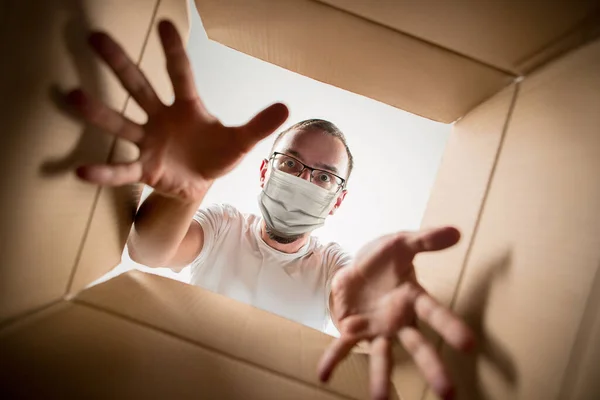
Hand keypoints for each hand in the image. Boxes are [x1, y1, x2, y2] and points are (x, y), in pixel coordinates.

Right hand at [66, 20, 288, 200]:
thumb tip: (286, 107)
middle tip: (96, 37)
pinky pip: (121, 169)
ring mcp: (149, 143)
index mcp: (187, 107)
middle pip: (139, 87)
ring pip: (122, 124)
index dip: (174, 51)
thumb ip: (258, 125)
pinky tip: (80, 170)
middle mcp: (161, 119)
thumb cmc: (215, 156)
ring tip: (71, 97)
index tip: (166, 24)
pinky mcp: (144, 169)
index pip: (180, 74)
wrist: (200, 184)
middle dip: (119, 64)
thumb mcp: (239, 141)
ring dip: (99, 112)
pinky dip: (104, 171)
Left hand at [321, 227, 474, 399]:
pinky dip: (333, 359)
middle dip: (432, 367)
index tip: (469, 345)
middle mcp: (398, 320)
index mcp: (412, 298)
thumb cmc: (385, 258)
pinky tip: (323, 374)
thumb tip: (456, 231)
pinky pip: (343, 346)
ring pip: (383, 355)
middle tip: (449, 393)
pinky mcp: (353, 330)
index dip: (450, 327)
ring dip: (381, 378)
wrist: (357, 265)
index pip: (435, 313)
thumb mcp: (403, 243)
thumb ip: (426, 239)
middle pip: (418, 345)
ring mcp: (376, 328)